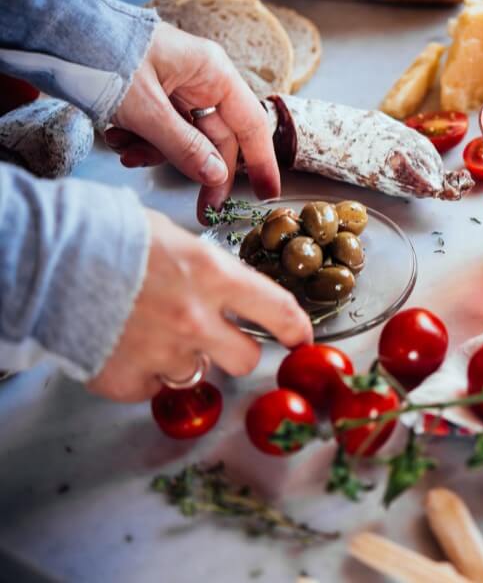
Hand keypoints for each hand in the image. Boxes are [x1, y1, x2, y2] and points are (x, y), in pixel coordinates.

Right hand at [87, 210, 311, 401]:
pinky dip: (143, 374)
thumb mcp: (170, 236)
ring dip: (184, 358)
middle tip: (218, 339)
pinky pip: (152, 388)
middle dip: (238, 352)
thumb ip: (204, 269)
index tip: (301, 338)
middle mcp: (196, 319)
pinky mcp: (128, 379)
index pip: (278, 310)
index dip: (296, 329)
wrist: (43, 258)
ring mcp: (163, 353)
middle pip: (247, 359)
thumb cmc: (103, 233)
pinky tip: (124, 346)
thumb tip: (221, 287)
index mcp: (213, 275)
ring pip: (197, 374)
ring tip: (152, 332)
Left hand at [105, 22, 278, 221]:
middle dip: (201, 171)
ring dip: (160, 153)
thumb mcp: (146, 110)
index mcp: (213, 73)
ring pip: (186, 139)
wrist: (57, 32)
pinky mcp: (155, 96)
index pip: (250, 125)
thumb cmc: (105, 55)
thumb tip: (216, 177)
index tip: (267, 194)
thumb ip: (185, 147)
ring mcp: (178, 88)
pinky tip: (121, 139)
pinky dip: (143, 142)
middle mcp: (202, 80)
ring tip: (129, 150)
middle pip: (218, 139)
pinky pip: (163, 132)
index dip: (263, 162)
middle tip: (202, 209)